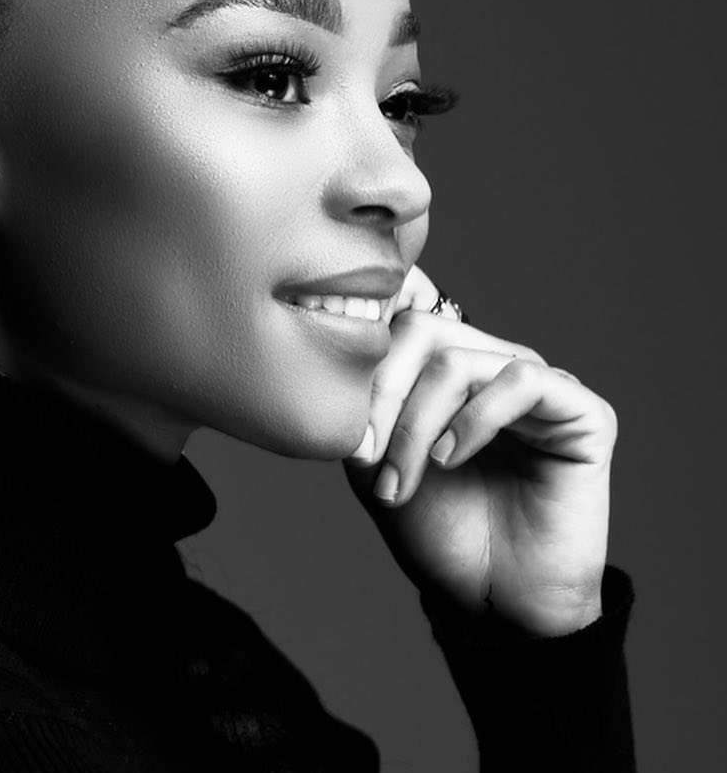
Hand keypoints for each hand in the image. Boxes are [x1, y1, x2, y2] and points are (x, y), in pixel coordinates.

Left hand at [342, 266, 617, 635]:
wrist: (492, 601)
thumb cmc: (438, 531)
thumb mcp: (375, 462)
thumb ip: (361, 407)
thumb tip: (343, 363)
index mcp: (448, 369)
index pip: (399, 324)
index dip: (363, 368)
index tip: (347, 436)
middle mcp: (493, 365)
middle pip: (421, 332)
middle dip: (383, 395)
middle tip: (368, 458)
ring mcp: (539, 384)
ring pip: (458, 360)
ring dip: (417, 422)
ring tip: (404, 477)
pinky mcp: (582, 411)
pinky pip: (520, 380)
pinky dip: (474, 419)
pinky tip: (452, 459)